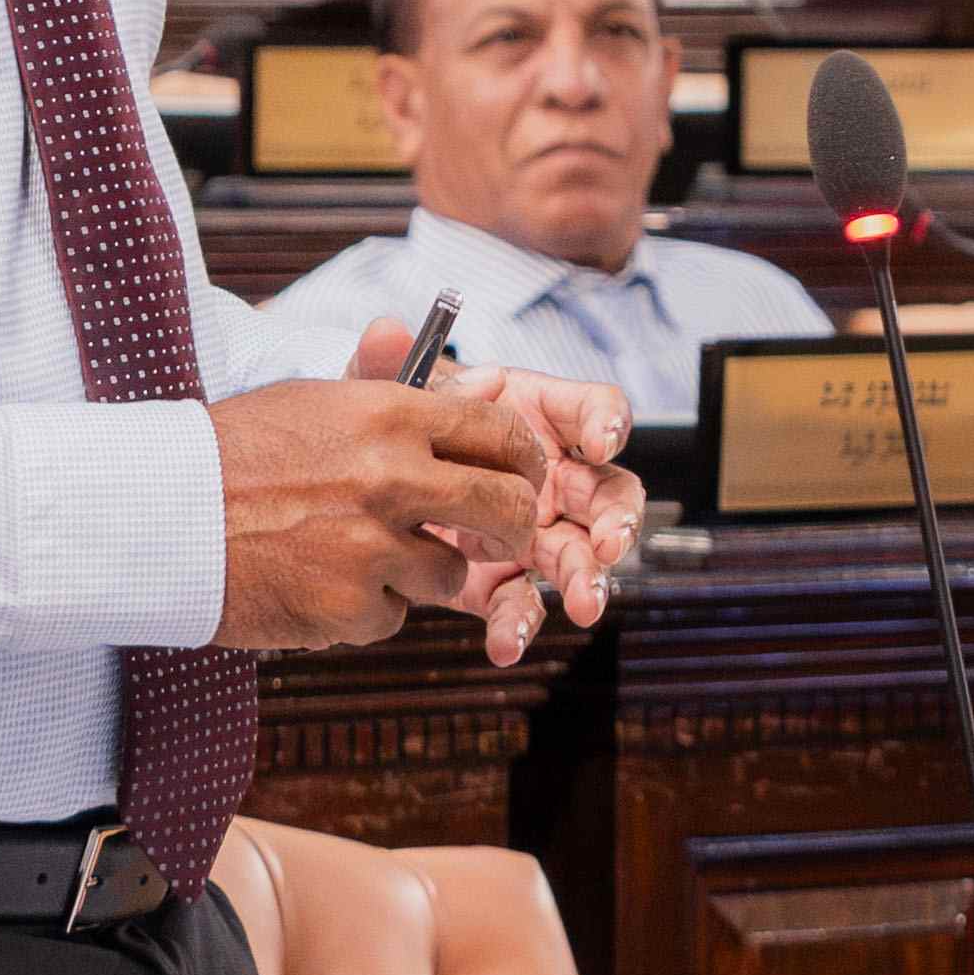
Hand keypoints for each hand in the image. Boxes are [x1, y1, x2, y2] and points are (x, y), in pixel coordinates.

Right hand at [212, 380, 551, 649]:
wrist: (160, 513)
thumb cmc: (237, 452)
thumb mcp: (318, 403)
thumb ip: (407, 397)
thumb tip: (494, 382)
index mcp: (388, 414)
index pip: (498, 429)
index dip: (523, 458)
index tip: (524, 476)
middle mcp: (390, 476)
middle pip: (503, 508)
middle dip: (512, 527)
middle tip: (500, 536)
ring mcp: (371, 546)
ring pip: (448, 572)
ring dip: (419, 571)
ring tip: (356, 554)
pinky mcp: (348, 608)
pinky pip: (393, 616)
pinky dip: (366, 609)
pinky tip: (318, 583)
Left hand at [343, 327, 641, 659]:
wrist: (354, 493)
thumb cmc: (389, 429)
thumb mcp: (383, 395)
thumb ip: (386, 366)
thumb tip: (386, 332)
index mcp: (536, 417)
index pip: (594, 411)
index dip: (607, 421)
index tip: (600, 441)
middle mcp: (547, 477)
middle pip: (607, 492)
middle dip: (619, 517)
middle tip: (609, 541)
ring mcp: (530, 533)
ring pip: (579, 555)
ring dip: (588, 578)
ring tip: (582, 601)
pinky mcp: (499, 580)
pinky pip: (521, 603)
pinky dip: (518, 624)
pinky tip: (503, 642)